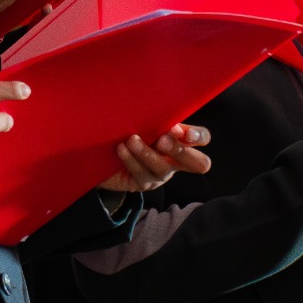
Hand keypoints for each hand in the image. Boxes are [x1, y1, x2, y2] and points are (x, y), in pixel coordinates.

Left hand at [98, 124, 212, 191]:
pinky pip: (141, 174)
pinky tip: (121, 148)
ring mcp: (160, 175)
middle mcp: (175, 160)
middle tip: (162, 140)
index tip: (177, 130)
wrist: (99, 151)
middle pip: (199, 163)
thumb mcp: (143, 121)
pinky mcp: (143, 184)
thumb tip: (169, 121)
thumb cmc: (126, 129)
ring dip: (147, 153)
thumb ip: (157, 118)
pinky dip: (130, 159)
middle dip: (181, 151)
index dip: (198, 136)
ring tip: (131, 139)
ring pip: (163, 169)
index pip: (203, 138)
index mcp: (180, 140)